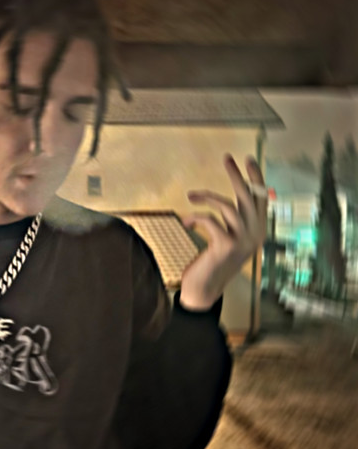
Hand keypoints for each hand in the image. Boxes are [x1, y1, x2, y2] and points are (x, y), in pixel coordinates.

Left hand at [179, 153, 267, 310]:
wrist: (205, 290)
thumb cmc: (213, 262)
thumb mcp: (227, 240)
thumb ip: (232, 223)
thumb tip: (225, 201)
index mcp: (258, 232)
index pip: (261, 199)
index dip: (256, 179)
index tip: (248, 160)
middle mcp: (255, 235)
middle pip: (248, 197)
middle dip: (237, 175)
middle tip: (227, 158)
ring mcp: (242, 240)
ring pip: (227, 205)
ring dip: (206, 197)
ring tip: (190, 195)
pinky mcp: (226, 245)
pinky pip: (210, 220)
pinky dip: (195, 217)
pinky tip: (186, 221)